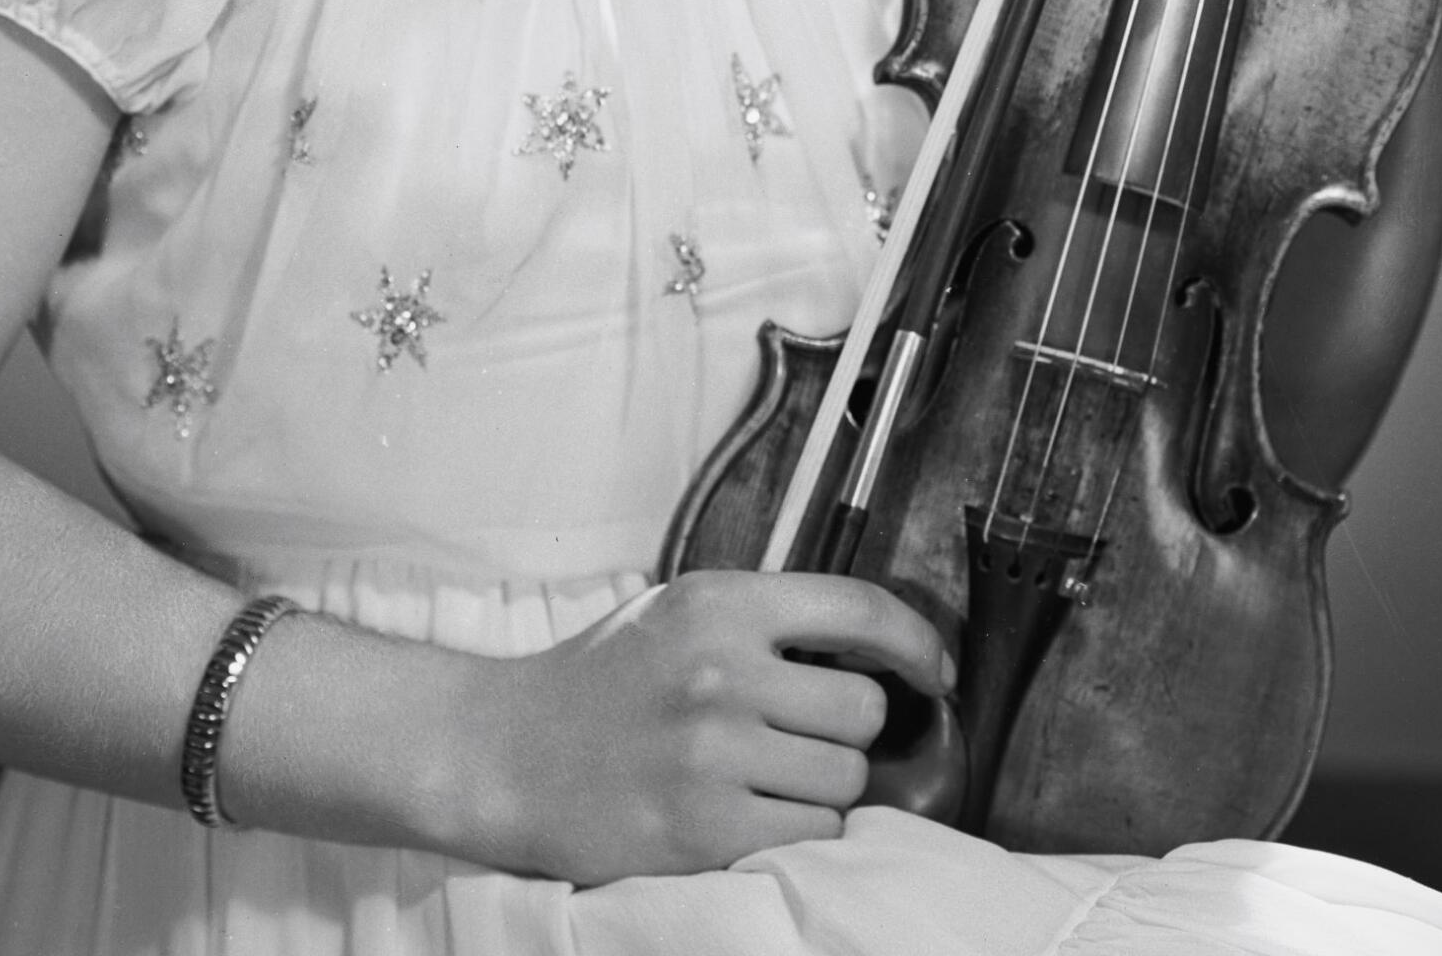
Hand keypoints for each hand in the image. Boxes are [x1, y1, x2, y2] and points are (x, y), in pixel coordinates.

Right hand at [464, 570, 952, 883]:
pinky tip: (750, 816)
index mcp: (718, 603)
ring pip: (844, 782)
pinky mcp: (701, 830)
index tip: (935, 671)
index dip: (916, 641)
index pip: (857, 609)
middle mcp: (719, 671)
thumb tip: (877, 653)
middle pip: (862, 710)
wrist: (506, 752)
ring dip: (822, 789)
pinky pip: (807, 838)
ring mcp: (711, 754)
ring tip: (764, 778)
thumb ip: (765, 622)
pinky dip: (795, 835)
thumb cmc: (602, 682)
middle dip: (848, 730)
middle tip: (803, 736)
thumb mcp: (679, 613)